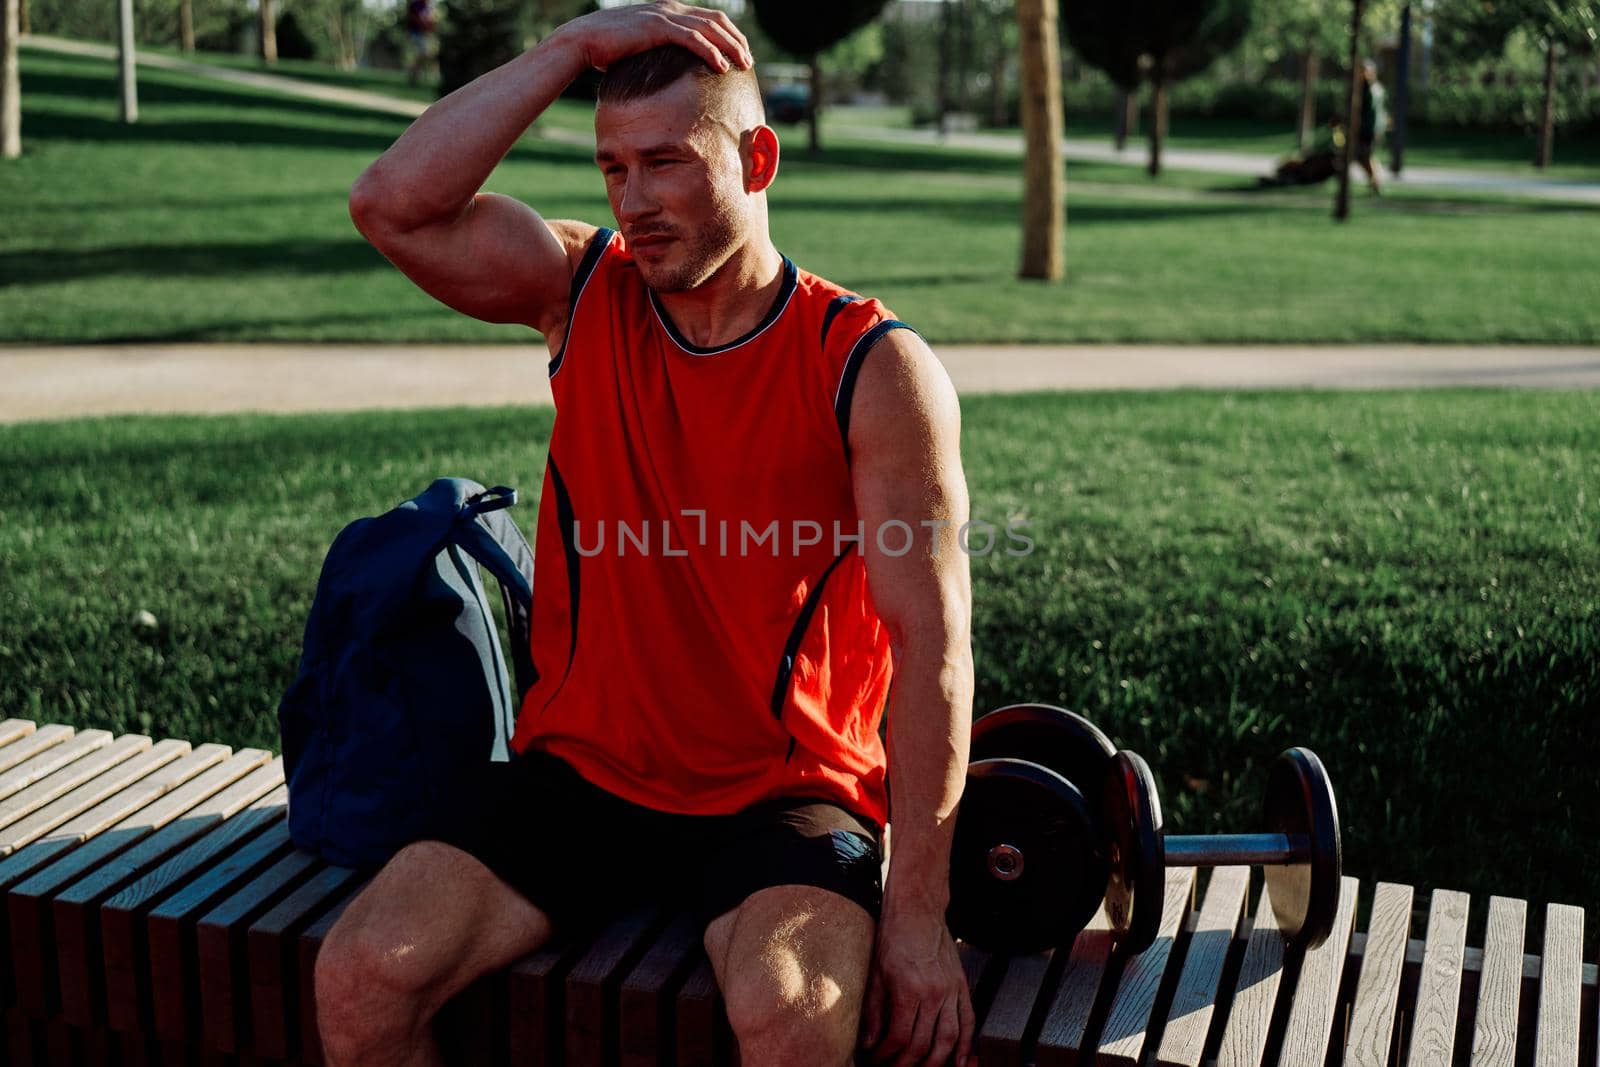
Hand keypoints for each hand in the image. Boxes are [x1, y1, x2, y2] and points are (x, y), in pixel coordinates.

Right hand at [552, 1, 751, 75]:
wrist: (583, 41)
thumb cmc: (608, 50)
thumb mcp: (641, 48)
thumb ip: (659, 53)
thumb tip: (668, 74)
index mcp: (670, 10)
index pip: (710, 19)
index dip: (729, 35)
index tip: (741, 54)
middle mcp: (671, 8)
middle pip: (716, 21)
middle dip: (737, 40)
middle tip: (749, 61)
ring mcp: (665, 16)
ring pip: (709, 29)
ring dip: (730, 47)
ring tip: (744, 65)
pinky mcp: (658, 27)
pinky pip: (693, 39)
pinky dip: (711, 52)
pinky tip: (722, 67)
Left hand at [860, 904, 975, 1065]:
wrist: (918, 910)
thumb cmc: (893, 936)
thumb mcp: (875, 973)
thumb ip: (873, 1012)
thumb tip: (870, 1043)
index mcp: (908, 990)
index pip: (899, 1038)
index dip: (887, 1055)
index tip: (878, 1058)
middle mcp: (934, 993)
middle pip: (924, 1044)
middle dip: (908, 1064)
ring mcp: (951, 990)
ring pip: (948, 1039)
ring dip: (936, 1062)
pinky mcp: (962, 986)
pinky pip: (968, 1021)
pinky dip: (966, 1045)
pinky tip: (959, 1061)